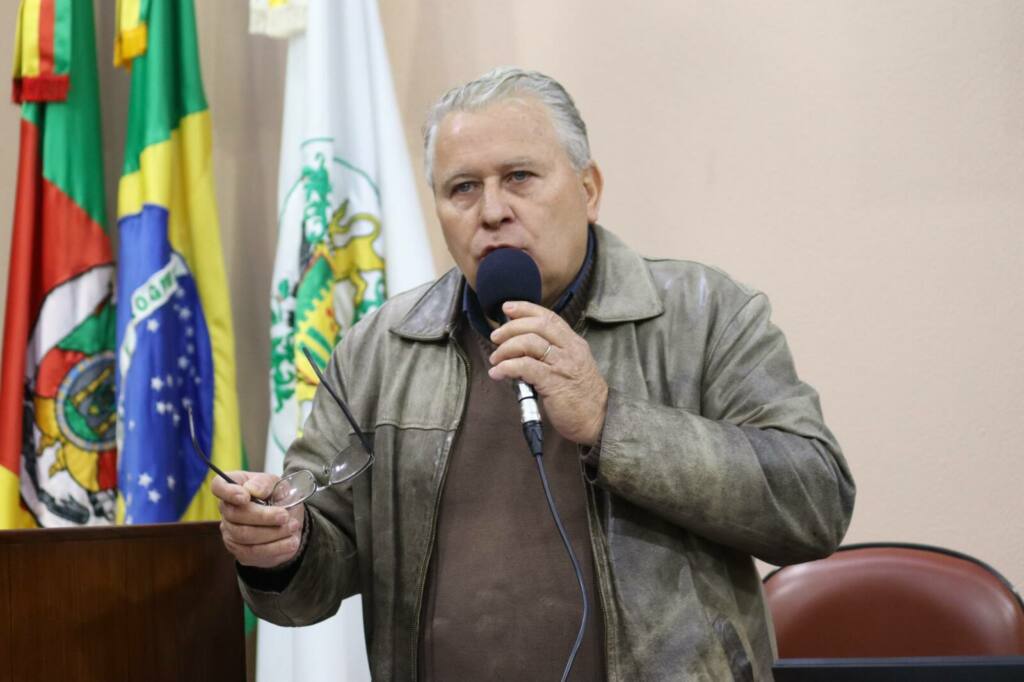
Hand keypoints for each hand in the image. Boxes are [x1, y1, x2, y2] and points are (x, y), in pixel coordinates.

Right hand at [211, 471, 304, 567]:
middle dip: (263, 517)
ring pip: (244, 535)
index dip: (228, 492)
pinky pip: (253, 552)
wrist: (289, 520)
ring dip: (272, 533)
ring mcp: (230, 532)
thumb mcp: (277, 483)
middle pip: (235, 515)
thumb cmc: (278, 497)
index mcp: (233, 486)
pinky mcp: (240, 551)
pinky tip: (291, 541)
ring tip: (293, 527)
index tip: (245, 497)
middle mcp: (227, 509)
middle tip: (285, 516)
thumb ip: (265, 483)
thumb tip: (254, 490)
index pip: (219, 486)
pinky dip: (275, 547)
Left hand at [488, 300, 607, 445]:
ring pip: (529, 343)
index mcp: (574, 343)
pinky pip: (525, 367)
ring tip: (496, 359)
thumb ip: (553, 353)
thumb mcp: (573, 366)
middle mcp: (570, 350)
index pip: (549, 317)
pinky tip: (498, 372)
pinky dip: (507, 367)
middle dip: (511, 328)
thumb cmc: (581, 396)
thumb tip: (521, 344)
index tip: (507, 308)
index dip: (525, 309)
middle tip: (495, 337)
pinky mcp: (553, 383)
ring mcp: (562, 365)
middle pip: (537, 325)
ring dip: (506, 348)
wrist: (597, 420)